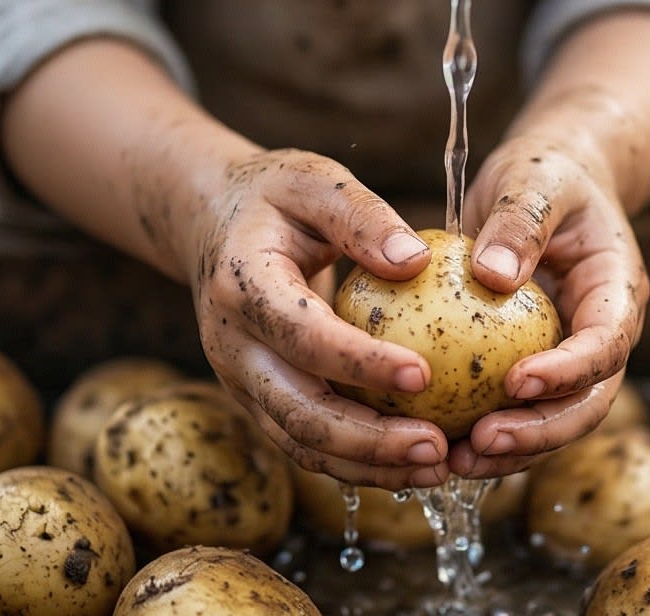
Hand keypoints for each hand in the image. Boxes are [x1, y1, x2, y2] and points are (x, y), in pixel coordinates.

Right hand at [187, 148, 451, 489]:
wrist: (210, 223)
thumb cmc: (274, 198)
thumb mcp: (315, 182)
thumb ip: (360, 215)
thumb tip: (417, 260)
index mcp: (242, 286)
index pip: (302, 335)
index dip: (360, 362)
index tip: (424, 374)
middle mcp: (232, 345)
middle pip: (298, 411)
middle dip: (370, 440)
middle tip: (438, 447)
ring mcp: (240, 380)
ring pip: (302, 441)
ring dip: (369, 465)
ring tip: (437, 468)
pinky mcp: (258, 398)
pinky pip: (307, 441)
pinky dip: (358, 461)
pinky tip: (411, 464)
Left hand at [448, 134, 649, 477]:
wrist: (549, 182)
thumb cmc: (545, 175)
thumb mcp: (535, 180)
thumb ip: (522, 221)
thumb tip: (493, 276)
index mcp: (618, 292)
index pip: (608, 343)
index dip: (571, 371)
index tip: (518, 381)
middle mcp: (601, 334)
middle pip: (587, 403)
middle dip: (540, 433)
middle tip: (481, 442)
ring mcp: (570, 356)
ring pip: (552, 419)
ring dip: (510, 449)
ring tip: (453, 462)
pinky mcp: (533, 364)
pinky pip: (513, 407)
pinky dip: (481, 429)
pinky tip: (437, 441)